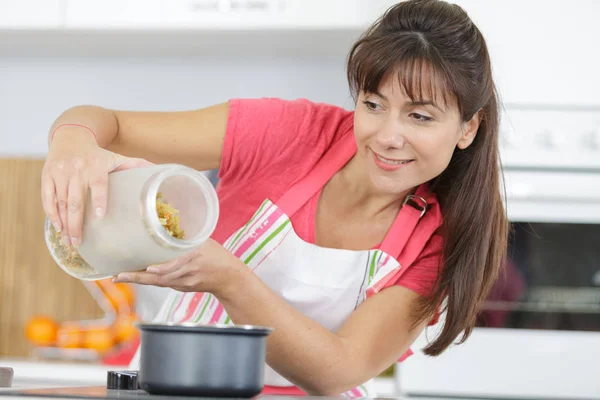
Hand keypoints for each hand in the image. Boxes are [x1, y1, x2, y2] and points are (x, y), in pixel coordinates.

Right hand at [41, 126, 152, 246]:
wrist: (71, 136)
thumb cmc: (98, 154)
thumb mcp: (116, 157)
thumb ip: (135, 165)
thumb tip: (158, 170)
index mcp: (97, 165)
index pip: (98, 184)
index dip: (100, 199)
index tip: (101, 216)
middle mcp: (77, 169)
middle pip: (76, 200)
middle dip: (76, 223)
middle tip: (79, 242)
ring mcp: (60, 172)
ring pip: (60, 202)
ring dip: (64, 223)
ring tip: (69, 241)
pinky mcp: (47, 175)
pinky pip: (47, 197)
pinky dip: (51, 213)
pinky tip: (58, 227)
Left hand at [114, 239, 244, 296]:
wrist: (229, 278)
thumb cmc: (217, 256)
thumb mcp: (205, 241)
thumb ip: (187, 236)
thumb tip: (167, 221)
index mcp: (195, 258)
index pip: (176, 265)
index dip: (162, 269)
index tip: (147, 268)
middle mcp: (188, 273)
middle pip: (160, 278)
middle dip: (138, 277)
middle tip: (119, 275)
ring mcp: (184, 283)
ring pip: (158, 282)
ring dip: (139, 280)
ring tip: (121, 276)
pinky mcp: (182, 288)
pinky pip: (163, 283)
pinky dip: (149, 280)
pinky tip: (137, 277)